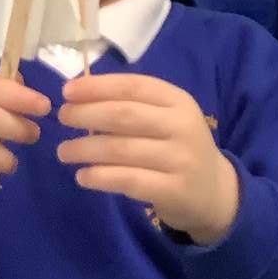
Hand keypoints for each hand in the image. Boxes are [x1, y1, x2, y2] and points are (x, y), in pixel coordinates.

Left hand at [57, 74, 239, 244]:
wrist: (214, 192)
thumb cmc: (178, 148)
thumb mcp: (166, 118)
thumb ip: (132, 106)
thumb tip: (79, 96)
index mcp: (178, 101)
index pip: (133, 86)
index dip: (97, 87)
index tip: (67, 92)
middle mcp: (181, 126)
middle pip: (124, 116)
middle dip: (86, 114)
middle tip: (62, 118)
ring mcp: (179, 159)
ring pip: (121, 149)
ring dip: (85, 148)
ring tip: (64, 151)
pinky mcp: (173, 190)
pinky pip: (128, 180)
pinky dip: (100, 177)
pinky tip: (82, 176)